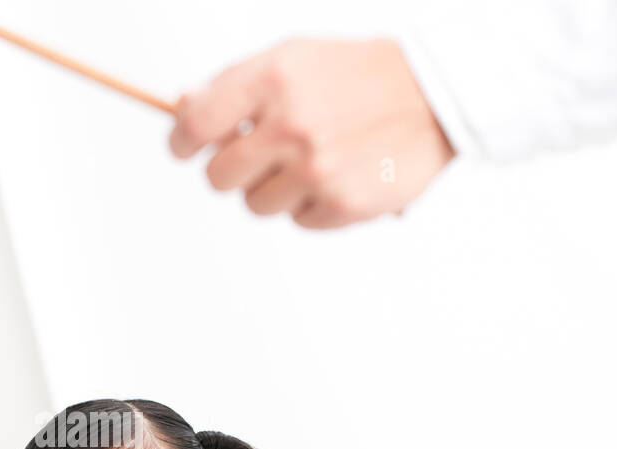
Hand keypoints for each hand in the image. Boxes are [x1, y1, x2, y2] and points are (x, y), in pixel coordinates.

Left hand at [168, 37, 454, 228]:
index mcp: (273, 81)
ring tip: (308, 163)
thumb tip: (181, 107)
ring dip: (273, 190)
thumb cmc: (357, 75)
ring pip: (256, 204)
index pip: (195, 126)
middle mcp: (291, 126)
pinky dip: (312, 204)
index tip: (186, 147)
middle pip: (218, 177)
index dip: (182, 142)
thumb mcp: (293, 59)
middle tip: (256, 158)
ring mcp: (317, 170)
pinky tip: (338, 175)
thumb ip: (235, 85)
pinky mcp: (343, 203)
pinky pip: (299, 220)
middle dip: (230, 170)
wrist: (435, 93)